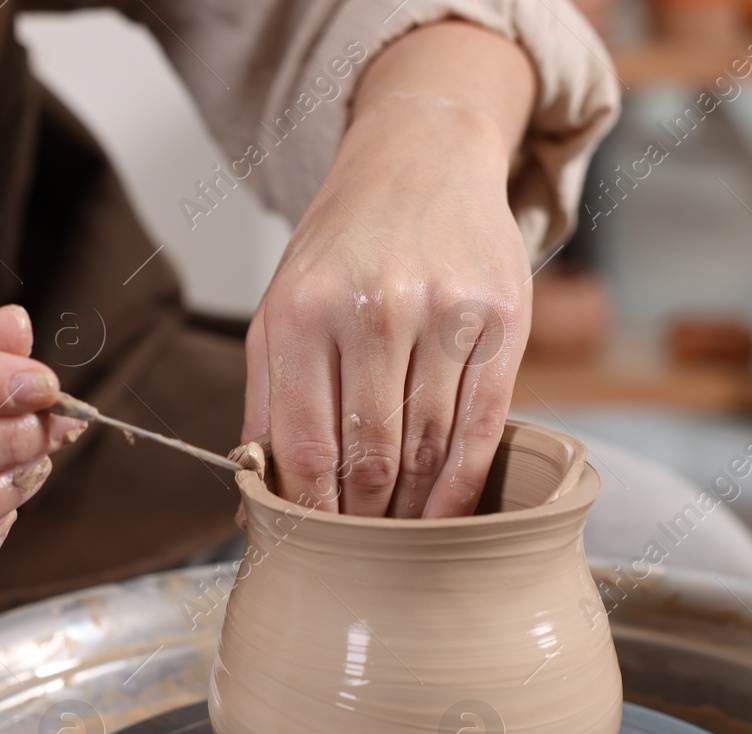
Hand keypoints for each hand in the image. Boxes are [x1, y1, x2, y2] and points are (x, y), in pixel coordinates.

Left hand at [242, 22, 535, 517]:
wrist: (419, 159)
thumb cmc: (342, 248)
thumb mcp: (281, 309)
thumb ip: (265, 404)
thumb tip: (252, 502)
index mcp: (302, 312)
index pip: (305, 446)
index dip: (311, 513)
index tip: (313, 549)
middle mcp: (372, 309)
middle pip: (370, 455)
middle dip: (362, 519)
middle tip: (359, 556)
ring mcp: (442, 312)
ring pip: (428, 447)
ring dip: (412, 511)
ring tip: (399, 545)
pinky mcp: (499, 317)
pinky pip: (483, 425)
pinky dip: (463, 485)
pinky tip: (447, 516)